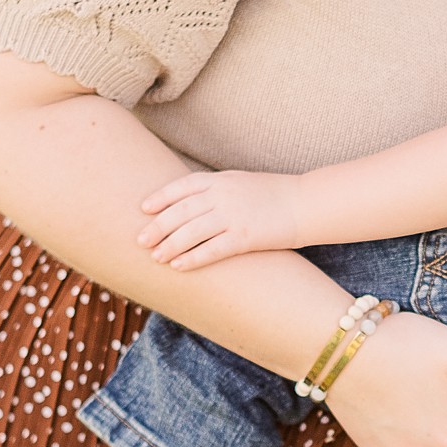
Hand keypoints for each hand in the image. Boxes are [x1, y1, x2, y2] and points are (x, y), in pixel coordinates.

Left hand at [138, 169, 303, 267]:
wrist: (305, 204)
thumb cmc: (273, 195)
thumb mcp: (241, 182)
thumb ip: (216, 189)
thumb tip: (191, 203)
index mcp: (221, 179)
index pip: (182, 187)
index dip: (160, 198)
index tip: (144, 209)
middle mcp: (223, 195)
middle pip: (181, 211)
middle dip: (158, 227)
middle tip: (140, 241)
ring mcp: (234, 216)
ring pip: (191, 232)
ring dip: (170, 246)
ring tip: (156, 257)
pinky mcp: (245, 237)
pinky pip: (212, 250)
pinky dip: (192, 258)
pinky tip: (178, 266)